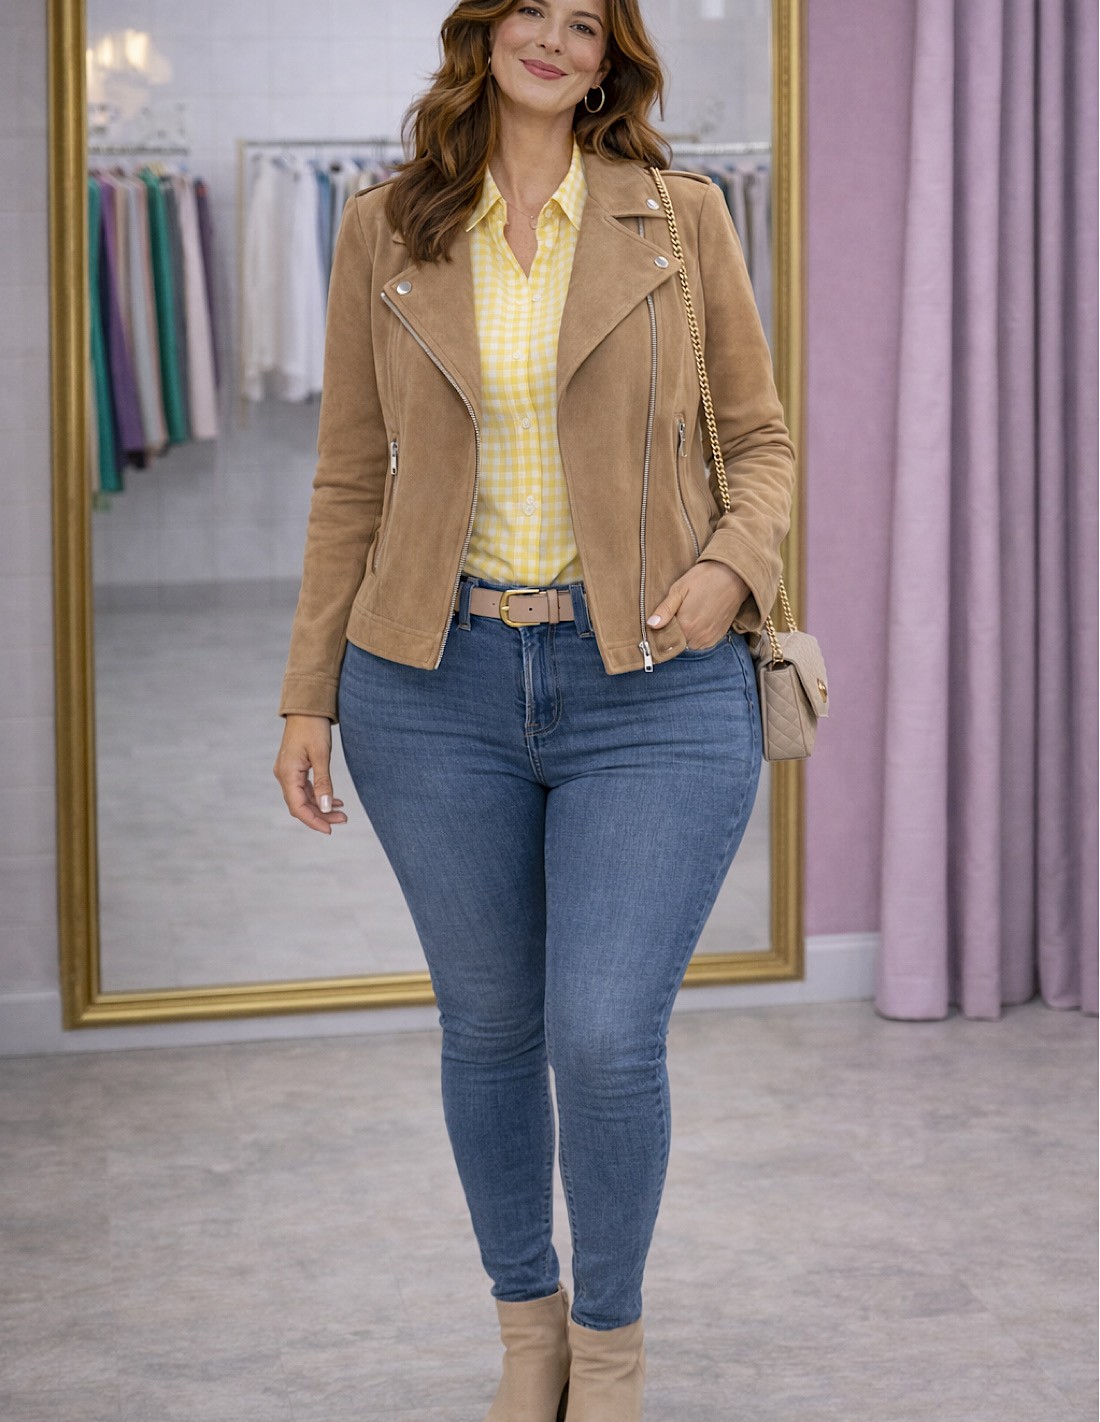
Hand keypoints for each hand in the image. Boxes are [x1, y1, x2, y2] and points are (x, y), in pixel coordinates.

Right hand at [273, 715, 348, 834]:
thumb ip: (323, 782)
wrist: (306, 707)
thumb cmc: (313, 727)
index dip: (314, 821)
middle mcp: (284, 775)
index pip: (298, 807)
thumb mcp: (321, 755)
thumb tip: (325, 807)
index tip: (330, 829)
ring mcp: (288, 772)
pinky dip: (319, 796)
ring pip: (303, 798)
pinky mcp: (294, 768)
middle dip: (321, 816)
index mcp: (287, 774)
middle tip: (343, 820)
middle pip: (300, 805)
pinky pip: (304, 789)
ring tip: (342, 813)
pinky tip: (335, 801)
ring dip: (321, 807)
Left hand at [647, 561, 749, 648]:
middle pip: (677, 644)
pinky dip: (697, 635)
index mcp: (686, 625)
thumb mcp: (679, 589)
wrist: (734, 575)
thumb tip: (651, 625)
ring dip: (686, 635)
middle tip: (675, 615)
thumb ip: (665, 610)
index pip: (665, 640)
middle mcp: (698, 636)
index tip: (660, 623)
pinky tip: (698, 620)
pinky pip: (702, 643)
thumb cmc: (704, 578)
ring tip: (688, 616)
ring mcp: (710, 638)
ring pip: (689, 644)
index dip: (660, 632)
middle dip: (673, 634)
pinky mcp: (718, 636)